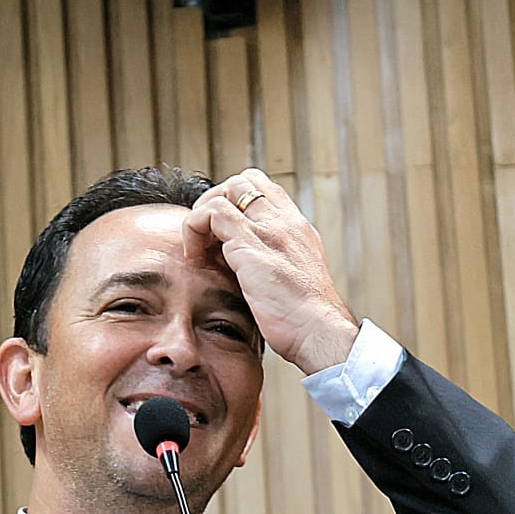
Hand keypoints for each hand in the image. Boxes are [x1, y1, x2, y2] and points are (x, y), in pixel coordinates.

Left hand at [182, 168, 359, 373]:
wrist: (320, 332)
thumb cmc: (306, 321)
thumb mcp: (293, 282)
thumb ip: (274, 265)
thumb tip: (244, 266)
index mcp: (297, 228)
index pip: (263, 189)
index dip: (235, 202)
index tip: (222, 234)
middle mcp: (285, 222)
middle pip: (242, 181)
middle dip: (216, 201)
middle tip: (206, 237)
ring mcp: (269, 230)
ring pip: (225, 192)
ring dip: (202, 215)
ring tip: (198, 249)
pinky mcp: (250, 246)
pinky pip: (212, 214)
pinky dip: (194, 229)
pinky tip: (196, 257)